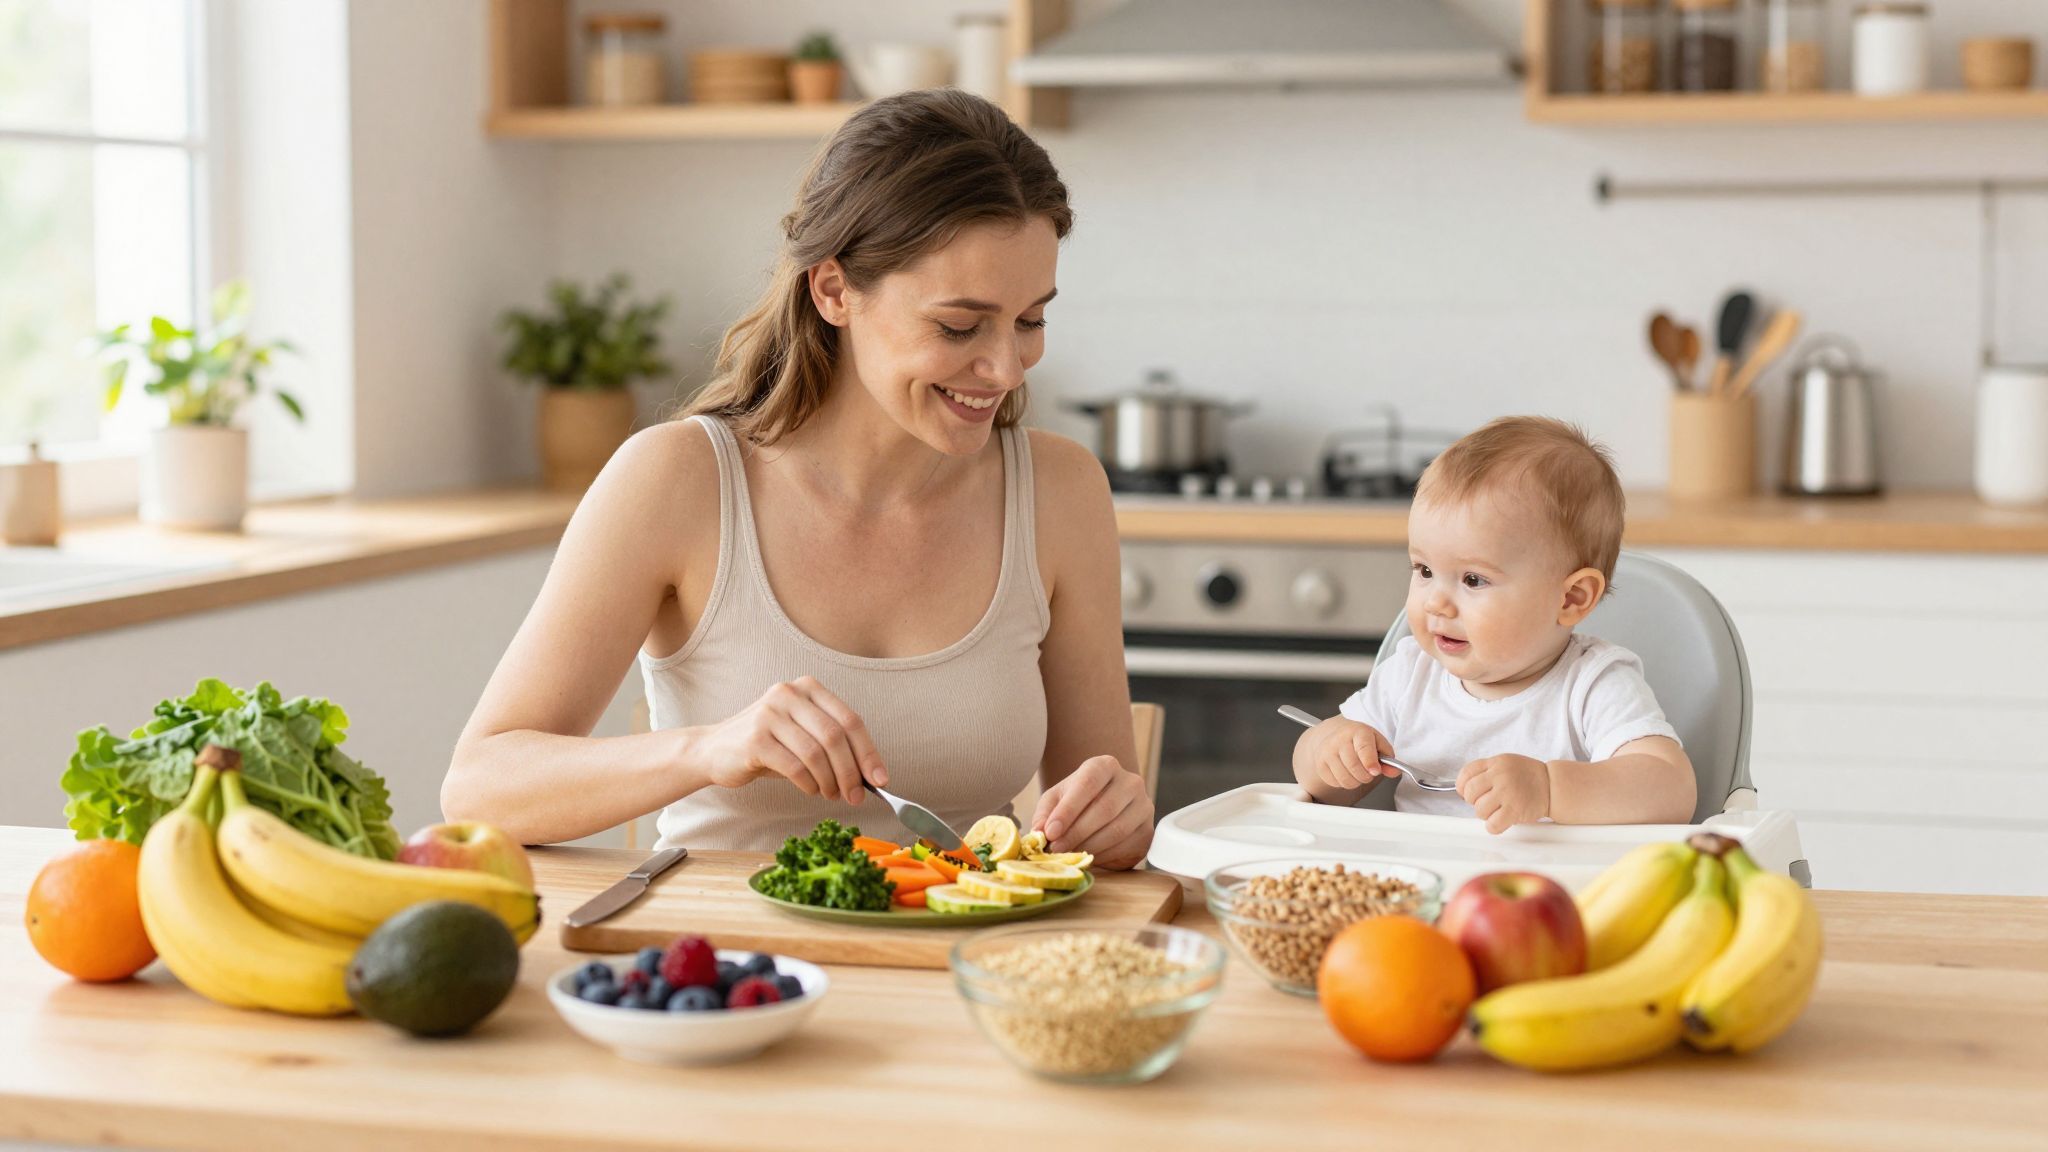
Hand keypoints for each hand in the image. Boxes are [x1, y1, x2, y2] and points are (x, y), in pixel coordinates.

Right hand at [687, 676, 887, 803]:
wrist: (714, 750)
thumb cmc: (768, 746)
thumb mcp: (803, 737)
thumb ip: (834, 747)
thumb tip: (871, 776)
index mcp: (809, 688)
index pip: (851, 720)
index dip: (869, 753)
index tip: (880, 780)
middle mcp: (790, 694)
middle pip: (836, 737)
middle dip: (851, 772)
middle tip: (856, 796)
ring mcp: (770, 713)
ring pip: (816, 753)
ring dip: (830, 781)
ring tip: (831, 795)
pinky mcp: (755, 738)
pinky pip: (795, 766)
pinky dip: (809, 783)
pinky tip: (811, 790)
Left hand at [1031, 755, 1153, 869]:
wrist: (1103, 811)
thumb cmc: (1076, 802)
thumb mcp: (1056, 801)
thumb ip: (1045, 813)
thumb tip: (1039, 832)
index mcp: (1105, 766)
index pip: (1088, 783)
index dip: (1068, 810)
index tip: (1051, 832)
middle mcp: (1130, 782)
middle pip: (1104, 808)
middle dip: (1076, 833)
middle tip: (1056, 849)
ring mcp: (1144, 806)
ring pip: (1117, 830)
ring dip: (1089, 846)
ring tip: (1068, 855)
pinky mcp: (1148, 832)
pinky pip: (1126, 846)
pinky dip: (1104, 856)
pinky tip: (1088, 857)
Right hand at [1301, 718, 1400, 791]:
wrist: (1333, 734)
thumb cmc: (1358, 739)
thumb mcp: (1377, 742)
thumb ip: (1388, 758)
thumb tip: (1393, 771)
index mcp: (1357, 731)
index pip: (1363, 748)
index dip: (1370, 762)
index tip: (1375, 771)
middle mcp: (1339, 740)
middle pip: (1354, 767)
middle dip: (1367, 776)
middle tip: (1369, 772)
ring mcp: (1327, 752)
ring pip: (1346, 779)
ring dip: (1356, 781)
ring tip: (1358, 772)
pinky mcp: (1320, 765)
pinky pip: (1336, 783)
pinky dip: (1344, 782)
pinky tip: (1346, 772)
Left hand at [1457, 754, 1550, 834]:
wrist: (1552, 785)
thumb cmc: (1528, 776)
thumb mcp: (1505, 763)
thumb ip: (1486, 771)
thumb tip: (1463, 787)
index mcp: (1495, 763)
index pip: (1466, 773)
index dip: (1461, 786)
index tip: (1465, 792)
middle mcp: (1500, 776)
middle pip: (1469, 792)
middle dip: (1473, 801)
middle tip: (1484, 802)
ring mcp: (1507, 793)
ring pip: (1479, 809)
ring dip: (1484, 814)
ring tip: (1496, 810)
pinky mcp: (1515, 810)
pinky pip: (1492, 824)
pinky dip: (1493, 826)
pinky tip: (1499, 821)